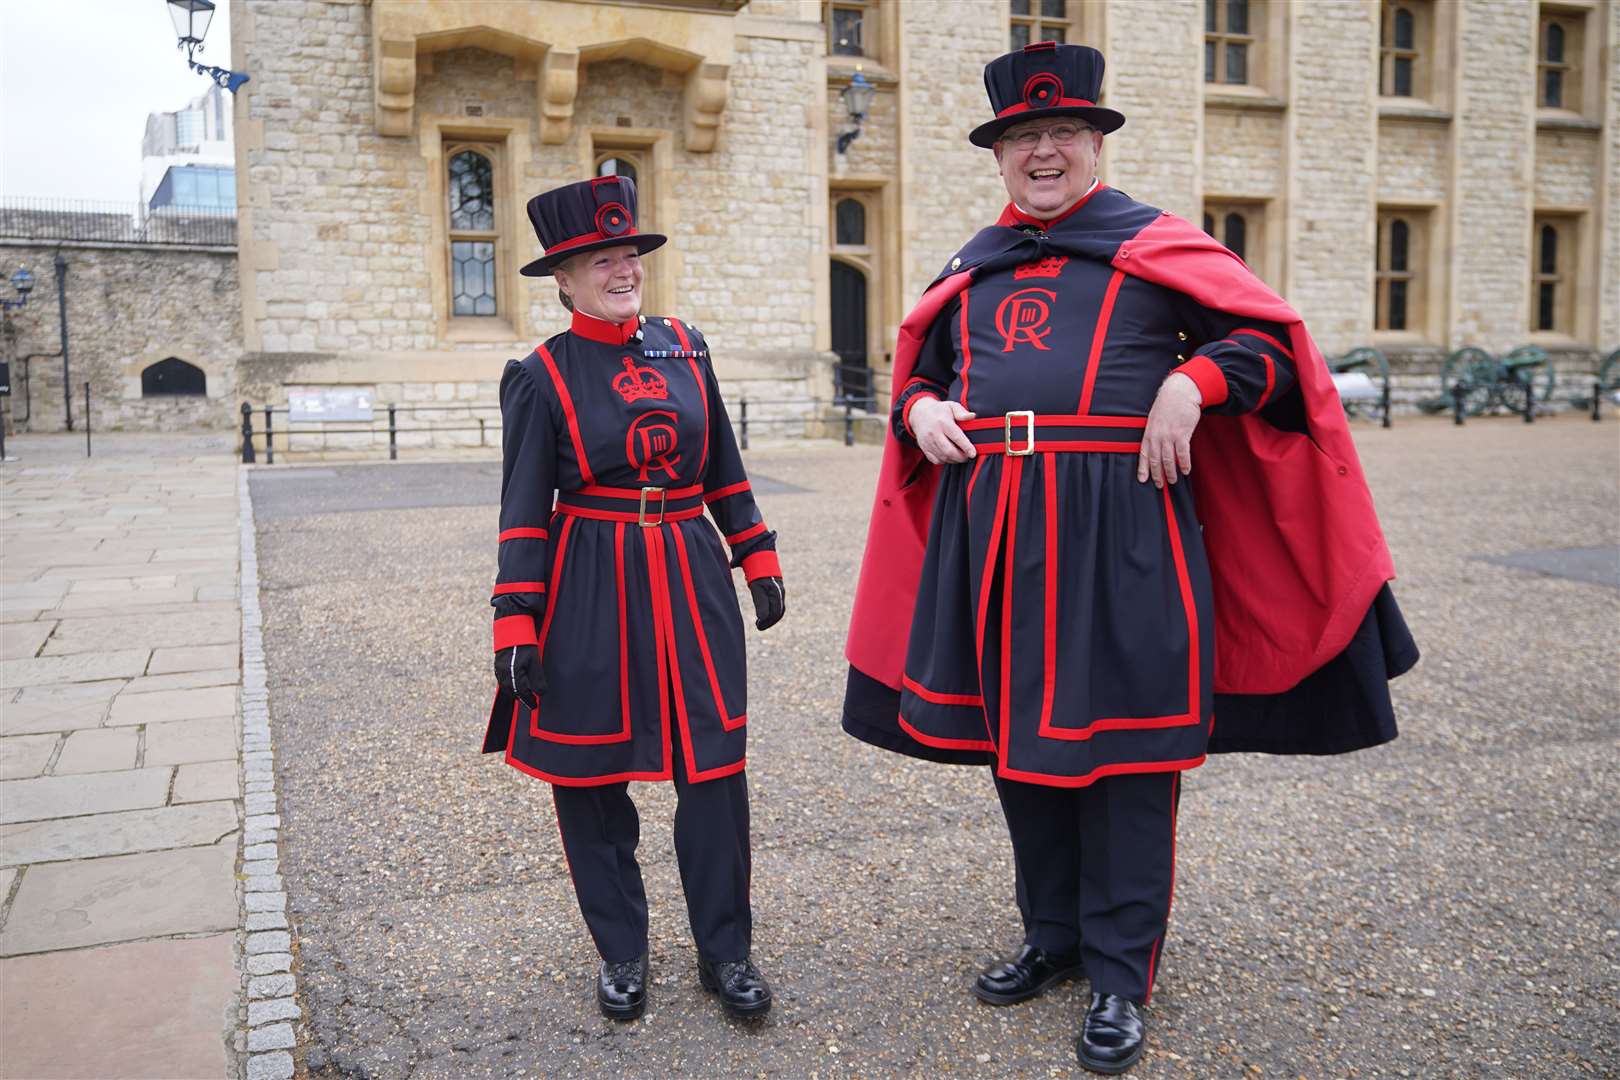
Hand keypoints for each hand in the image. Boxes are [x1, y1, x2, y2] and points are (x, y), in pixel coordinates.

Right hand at [494, 644, 544, 709]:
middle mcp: (503, 674)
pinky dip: (509, 686)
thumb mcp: (535, 662)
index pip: (521, 693)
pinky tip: (515, 685)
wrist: (512, 630)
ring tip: (524, 695)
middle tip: (531, 702)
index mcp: (513, 674)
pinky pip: (502, 681)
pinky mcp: (497, 666)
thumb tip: (541, 693)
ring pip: (506, 687)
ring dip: (515, 693)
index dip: (529, 700)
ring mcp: (498, 670)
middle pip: (512, 692)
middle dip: (521, 698)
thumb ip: (537, 679)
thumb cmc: (525, 645)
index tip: (535, 705)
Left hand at [748, 577, 785, 630]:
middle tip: (758, 627)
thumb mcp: (756, 588)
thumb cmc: (757, 575)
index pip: (774, 612)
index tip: (758, 626)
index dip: (766, 621)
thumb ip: (760, 603)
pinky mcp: (778, 592)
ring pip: (779, 610)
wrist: (761, 561)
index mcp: (775, 593)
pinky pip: (778, 606)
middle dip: (769, 622)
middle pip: (777, 612)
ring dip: (770, 619)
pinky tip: (764, 617)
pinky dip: (772, 614)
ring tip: (760, 624)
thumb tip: (762, 618)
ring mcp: (780, 592)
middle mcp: (779, 593)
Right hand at [910, 397, 977, 464]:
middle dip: (961, 457)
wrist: (919, 414)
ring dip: (954, 460)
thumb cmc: (939, 411)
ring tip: (961, 457)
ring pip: (943, 457)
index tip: (973, 453)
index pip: (956, 437)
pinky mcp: (924, 448)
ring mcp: (928, 442)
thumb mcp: (951, 406)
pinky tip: (950, 457)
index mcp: (943, 422)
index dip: (966, 447)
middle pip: (949, 451)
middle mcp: (934, 433)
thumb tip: (972, 416)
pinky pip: (936, 460)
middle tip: (968, 456)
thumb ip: (962, 412)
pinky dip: (945, 461)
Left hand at [1138, 372, 1202, 487]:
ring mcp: (1169, 435)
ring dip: (1171, 472)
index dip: (1143, 469)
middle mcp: (1157, 436)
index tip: (1143, 480)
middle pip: (1155, 460)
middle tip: (1160, 485)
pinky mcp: (1182, 433)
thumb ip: (1154, 433)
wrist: (1180, 392)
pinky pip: (1183, 453)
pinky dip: (1184, 464)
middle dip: (1157, 475)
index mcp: (1149, 432)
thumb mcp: (1155, 418)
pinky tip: (1186, 470)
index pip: (1143, 454)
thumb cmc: (1168, 404)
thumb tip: (1155, 447)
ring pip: (1168, 460)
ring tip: (1174, 480)